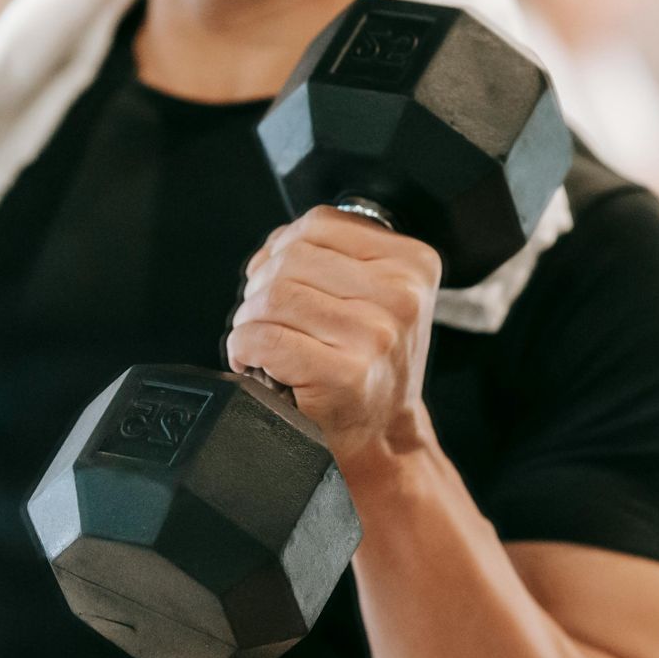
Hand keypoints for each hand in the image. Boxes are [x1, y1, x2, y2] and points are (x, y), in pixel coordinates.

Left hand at [226, 207, 441, 476]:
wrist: (383, 434)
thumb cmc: (370, 362)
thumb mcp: (376, 295)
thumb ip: (332, 256)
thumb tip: (272, 248)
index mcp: (414, 264)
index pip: (319, 223)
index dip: (282, 248)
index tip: (279, 281)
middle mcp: (402, 296)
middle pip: (291, 259)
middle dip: (261, 287)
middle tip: (264, 319)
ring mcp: (376, 336)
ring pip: (273, 296)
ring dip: (250, 320)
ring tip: (261, 342)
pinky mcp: (345, 374)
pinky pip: (264, 339)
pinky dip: (244, 348)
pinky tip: (256, 362)